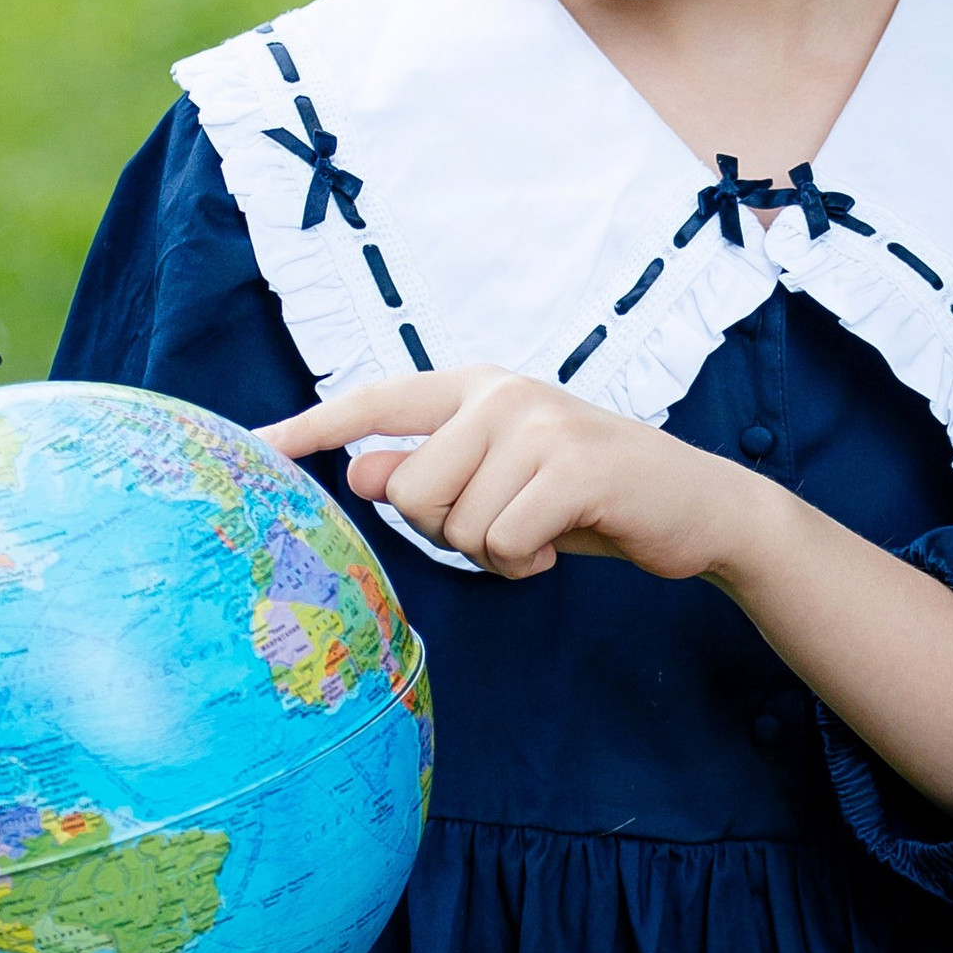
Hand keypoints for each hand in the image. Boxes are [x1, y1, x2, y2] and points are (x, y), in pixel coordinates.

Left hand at [266, 368, 771, 584]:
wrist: (695, 507)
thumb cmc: (587, 498)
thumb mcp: (501, 483)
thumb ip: (433, 472)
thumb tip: (361, 472)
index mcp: (474, 388)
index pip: (375, 402)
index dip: (312, 427)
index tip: (257, 446)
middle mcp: (501, 393)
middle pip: (410, 491)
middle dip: (449, 532)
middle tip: (506, 527)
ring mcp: (539, 424)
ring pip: (456, 524)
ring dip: (494, 553)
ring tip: (541, 532)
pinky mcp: (573, 467)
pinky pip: (502, 542)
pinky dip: (524, 564)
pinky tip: (559, 547)